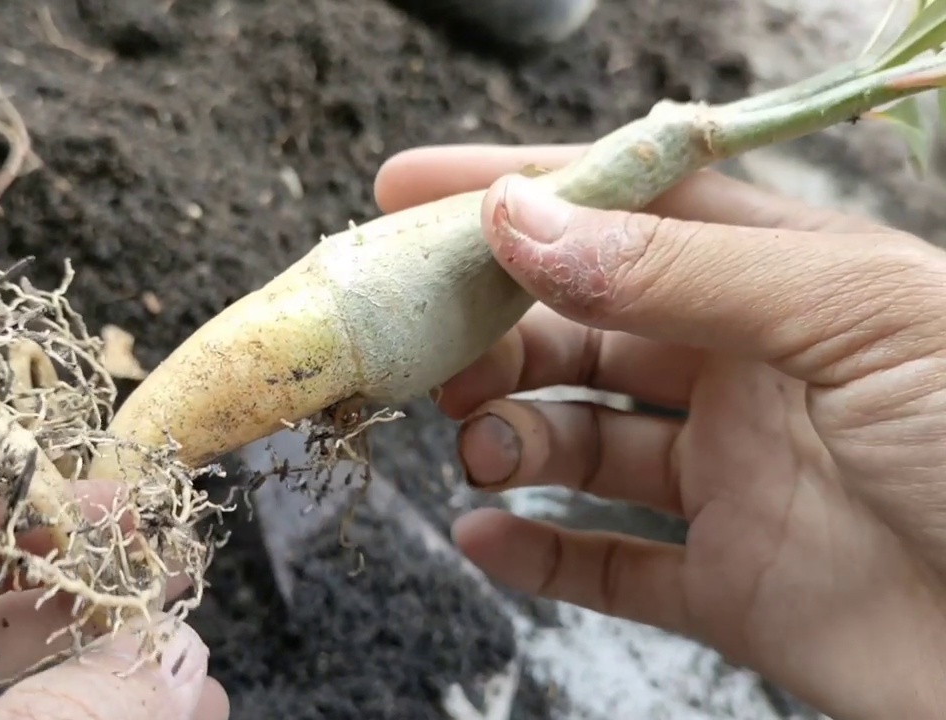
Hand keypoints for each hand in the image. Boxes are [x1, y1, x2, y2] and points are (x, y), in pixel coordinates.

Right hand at [375, 143, 945, 718]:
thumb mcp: (852, 317)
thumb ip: (681, 268)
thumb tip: (526, 217)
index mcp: (788, 283)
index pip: (629, 211)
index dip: (521, 192)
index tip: (415, 190)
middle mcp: (752, 374)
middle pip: (585, 330)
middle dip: (501, 330)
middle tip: (437, 349)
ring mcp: (737, 481)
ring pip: (583, 443)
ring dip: (513, 436)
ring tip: (478, 446)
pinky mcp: (732, 585)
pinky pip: (609, 564)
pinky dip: (539, 553)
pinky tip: (489, 535)